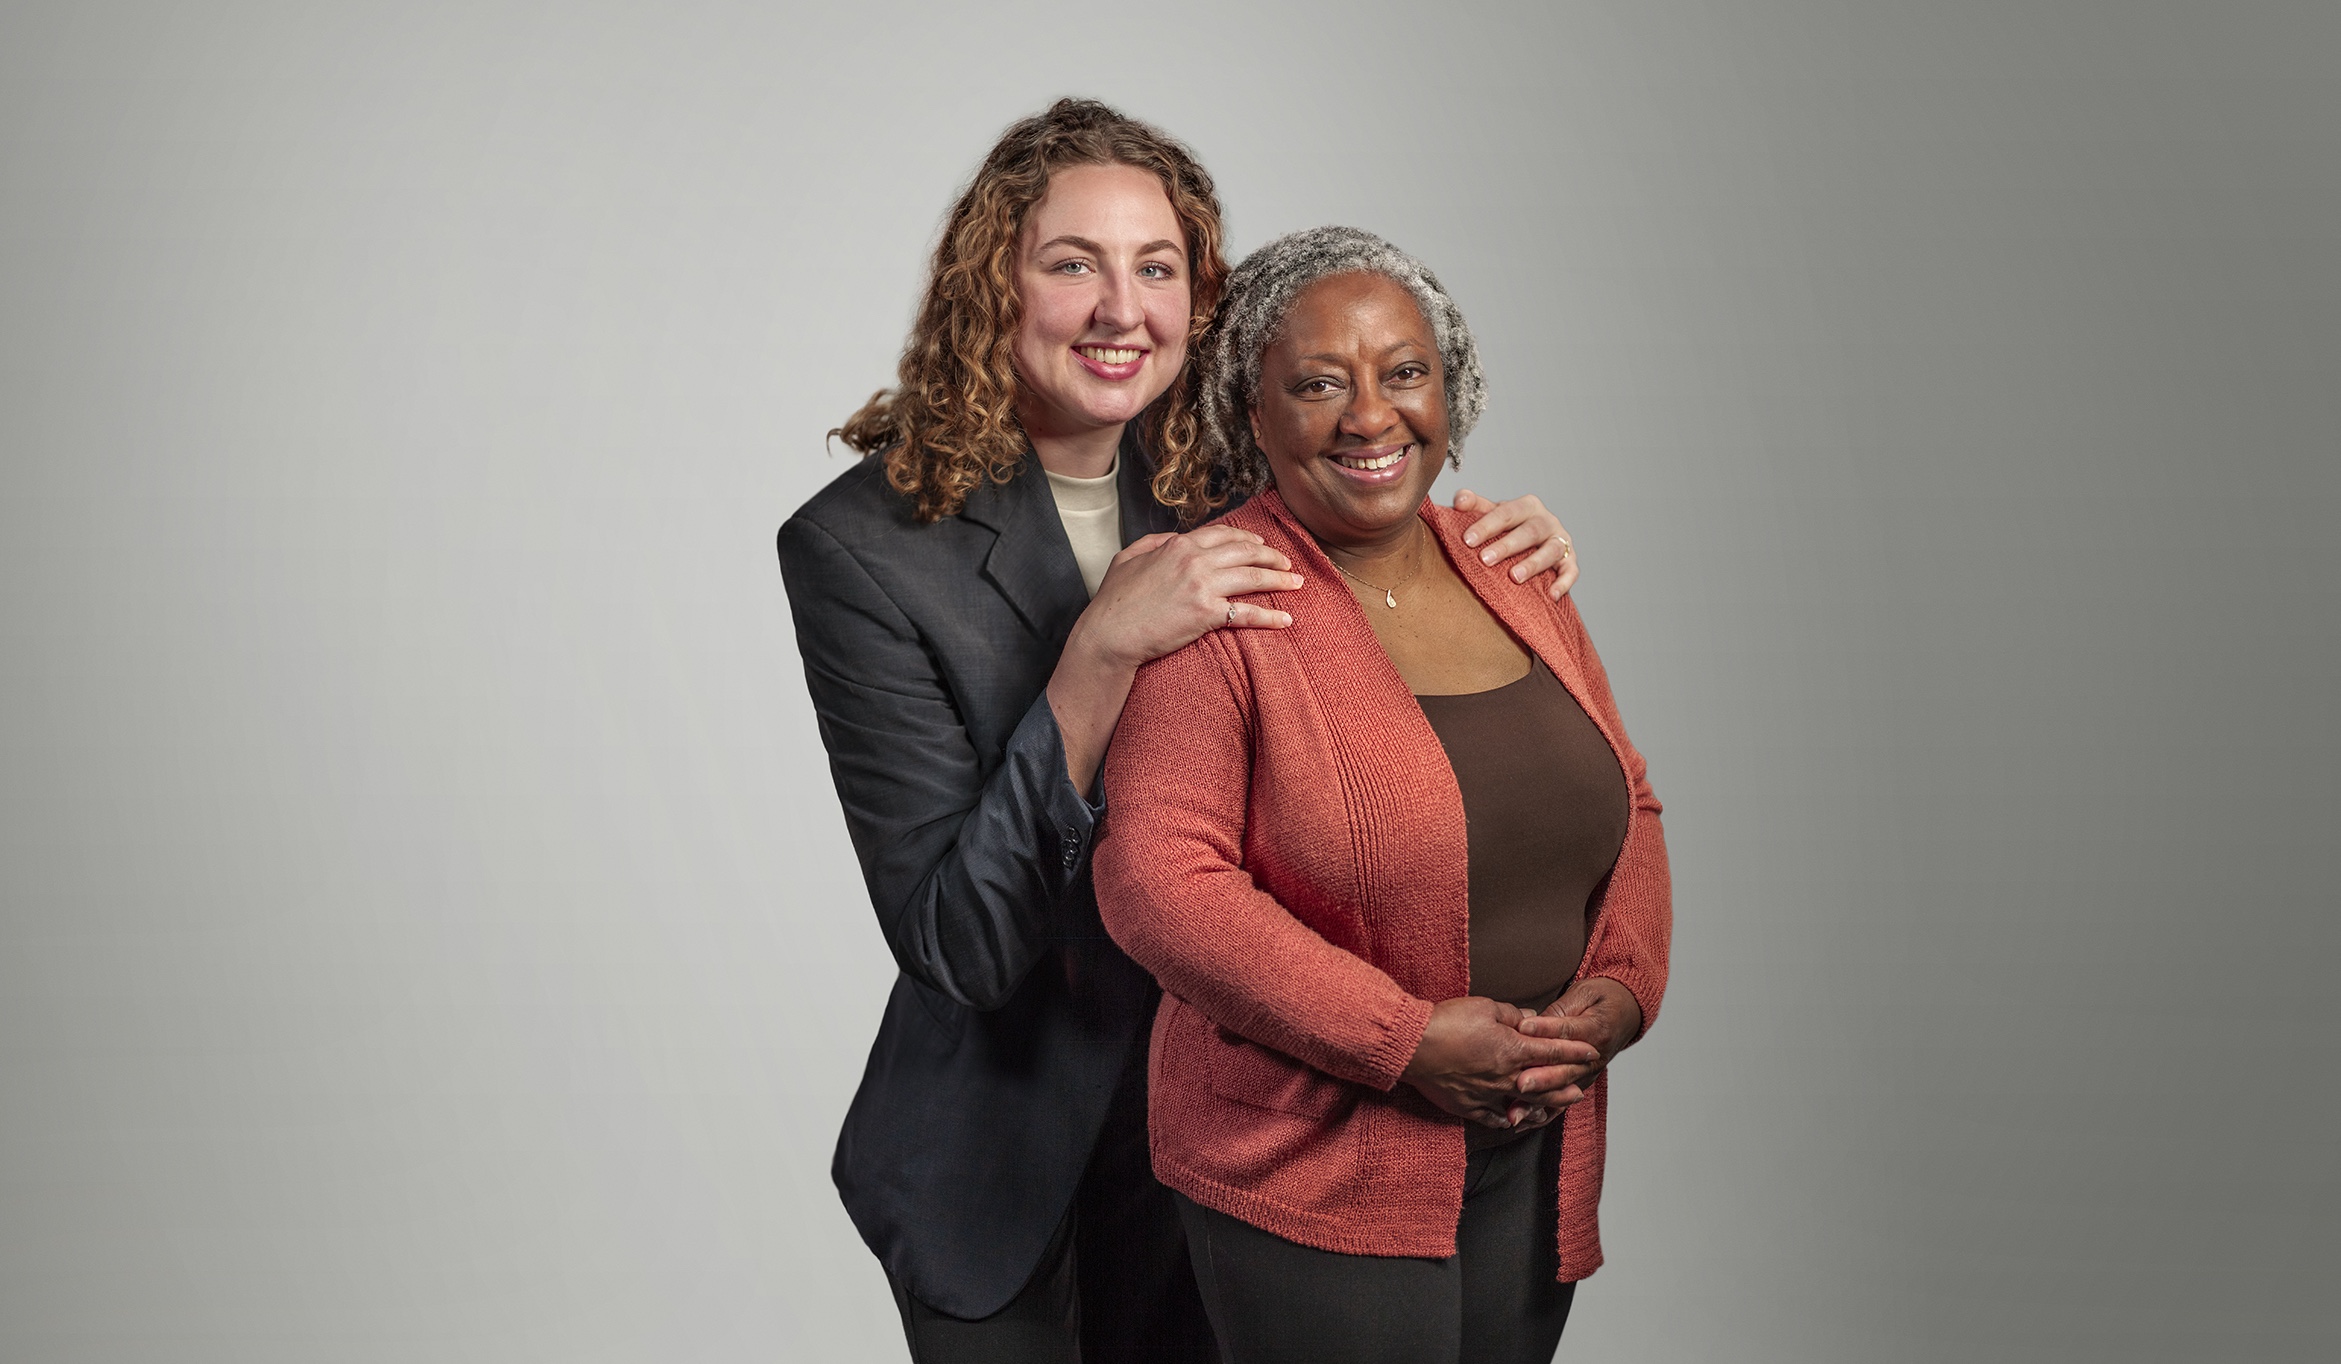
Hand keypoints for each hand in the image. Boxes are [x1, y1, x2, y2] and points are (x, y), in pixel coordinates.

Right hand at [1074, 526, 1301, 670]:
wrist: (1109, 633)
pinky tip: (1286, 619)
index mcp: (1178, 545)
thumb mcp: (1127, 559)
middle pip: (1246, 552)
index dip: (1247, 539)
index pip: (1223, 535)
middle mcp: (1194, 560)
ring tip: (1297, 584)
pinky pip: (1247, 613)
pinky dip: (1270, 616)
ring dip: (1280, 580)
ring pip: (1253, 577)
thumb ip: (1152, 543)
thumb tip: (1170, 539)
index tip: (1261, 546)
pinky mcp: (1206, 614)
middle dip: (1272, 557)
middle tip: (1288, 564)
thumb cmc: (1114, 601)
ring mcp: (1203, 586)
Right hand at [1402, 997, 1602, 1129]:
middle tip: (1580, 1090)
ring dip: (1543, 1106)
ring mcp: (1488, 1095)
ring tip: (1555, 1109)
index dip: (1575, 1052)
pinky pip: (1494, 1118)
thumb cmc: (1447, 1022)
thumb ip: (1512, 1015)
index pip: (1554, 1051)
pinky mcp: (1468, 1106)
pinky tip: (1512, 1120)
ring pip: (1524, 1105)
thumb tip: (1530, 1020)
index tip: (1591, 1052)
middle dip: (1566, 1086)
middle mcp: (1506, 1077)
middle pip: (1546, 1085)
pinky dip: (1507, 1119)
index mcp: (1513, 1049)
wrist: (1412, 1046)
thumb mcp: (1484, 1007)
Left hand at [1452, 490, 1577, 600]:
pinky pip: (1571, 571)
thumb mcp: (1491, 514)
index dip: (1487, 525)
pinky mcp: (1569, 561)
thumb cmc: (1507, 528)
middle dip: (1507, 546)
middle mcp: (1547, 521)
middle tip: (1485, 559)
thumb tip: (1460, 501)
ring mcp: (1560, 541)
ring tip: (1514, 577)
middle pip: (1529, 531)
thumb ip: (1474, 506)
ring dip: (1533, 564)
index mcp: (1527, 506)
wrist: (1532, 542)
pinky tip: (1551, 595)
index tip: (1467, 540)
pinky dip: (1563, 582)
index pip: (1507, 513)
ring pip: (1551, 550)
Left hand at [1512, 977, 1643, 1105]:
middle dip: (1542, 1078)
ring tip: (1516, 1111)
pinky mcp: (1580, 1083)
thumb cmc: (1601, 999)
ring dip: (1537, 1103)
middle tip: (1520, 1083)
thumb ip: (1559, 1011)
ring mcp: (1588, 1074)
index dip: (1545, 1029)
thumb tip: (1533, 1024)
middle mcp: (1594, 1058)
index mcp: (1596, 1030)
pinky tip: (1521, 1121)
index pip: (1568, 1031)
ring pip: (1561, 1092)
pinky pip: (1561, 1102)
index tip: (1522, 1028)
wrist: (1624, 1012)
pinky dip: (1541, 1114)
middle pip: (1565, 1070)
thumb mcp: (1584, 994)